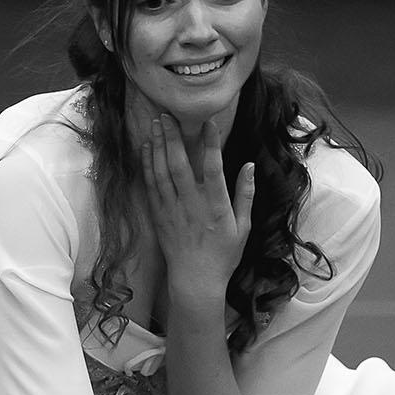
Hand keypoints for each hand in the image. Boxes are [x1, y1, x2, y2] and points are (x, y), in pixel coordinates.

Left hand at [140, 114, 255, 306]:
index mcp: (216, 206)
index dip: (210, 143)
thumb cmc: (224, 255)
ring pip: (161, 172)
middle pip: (179, 164)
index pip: (213, 168)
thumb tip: (249, 166)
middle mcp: (192, 205)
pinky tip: (146, 149)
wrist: (196, 281)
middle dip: (173, 137)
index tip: (209, 121)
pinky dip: (147, 165)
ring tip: (156, 123)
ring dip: (158, 146)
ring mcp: (172, 210)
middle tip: (168, 114)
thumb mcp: (243, 227)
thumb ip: (245, 194)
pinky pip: (150, 186)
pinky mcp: (159, 216)